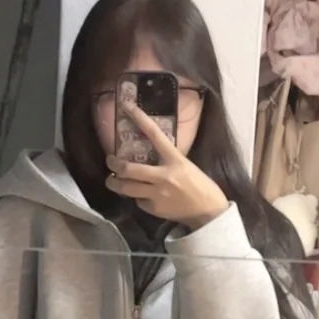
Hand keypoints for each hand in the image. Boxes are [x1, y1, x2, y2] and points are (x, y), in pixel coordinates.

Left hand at [106, 103, 228, 228]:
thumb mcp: (185, 165)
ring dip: (115, 183)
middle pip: (129, 169)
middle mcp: (164, 176)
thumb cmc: (200, 185)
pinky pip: (138, 201)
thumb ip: (167, 159)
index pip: (155, 134)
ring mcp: (157, 194)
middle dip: (114, 164)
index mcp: (175, 160)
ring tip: (111, 180)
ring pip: (126, 188)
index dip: (139, 118)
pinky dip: (137, 198)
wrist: (208, 212)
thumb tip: (149, 154)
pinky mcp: (154, 208)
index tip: (126, 106)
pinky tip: (143, 197)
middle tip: (110, 161)